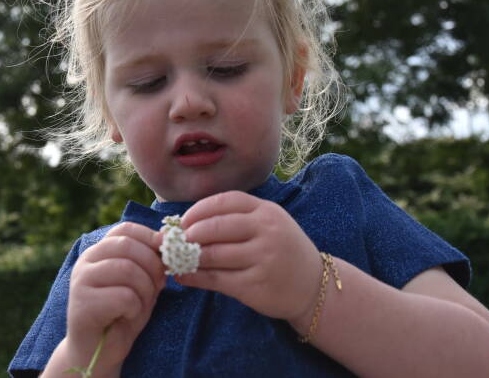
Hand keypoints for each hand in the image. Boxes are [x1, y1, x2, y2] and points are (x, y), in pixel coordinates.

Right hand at [63, 222, 165, 374]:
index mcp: (99, 252)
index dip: (150, 237)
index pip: (126, 229)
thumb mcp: (142, 284)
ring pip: (127, 269)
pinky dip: (135, 309)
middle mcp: (86, 261)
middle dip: (152, 266)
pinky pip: (124, 296)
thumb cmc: (122, 315)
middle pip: (128, 246)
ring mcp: (81, 280)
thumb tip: (169, 240)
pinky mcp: (82, 304)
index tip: (166, 254)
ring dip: (145, 291)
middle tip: (158, 287)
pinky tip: (126, 317)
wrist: (97, 352)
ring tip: (140, 305)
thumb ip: (151, 263)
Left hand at [177, 191, 320, 322]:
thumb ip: (234, 219)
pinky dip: (194, 277)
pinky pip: (216, 279)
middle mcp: (266, 231)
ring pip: (213, 254)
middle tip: (175, 242)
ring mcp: (262, 258)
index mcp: (266, 211)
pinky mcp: (256, 285)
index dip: (198, 210)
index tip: (182, 221)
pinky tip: (183, 276)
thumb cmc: (281, 250)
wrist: (313, 285)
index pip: (225, 202)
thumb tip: (185, 223)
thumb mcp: (267, 224)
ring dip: (188, 257)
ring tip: (174, 259)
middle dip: (189, 234)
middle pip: (215, 227)